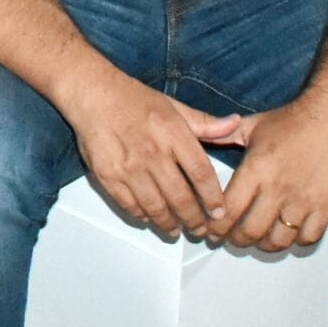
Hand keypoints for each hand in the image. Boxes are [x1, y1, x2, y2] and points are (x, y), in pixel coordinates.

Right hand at [71, 79, 228, 238]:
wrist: (92, 95)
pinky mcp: (108, 176)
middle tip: (200, 230)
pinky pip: (129, 205)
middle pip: (180, 197)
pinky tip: (148, 218)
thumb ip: (205, 122)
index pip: (201, 174)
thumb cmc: (133, 99)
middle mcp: (153, 152)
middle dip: (193, 219)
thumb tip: (235, 124)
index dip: (213, 198)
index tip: (220, 212)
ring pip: (155, 207)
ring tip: (176, 230)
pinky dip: (142, 216)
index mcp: (173, 133)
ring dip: (168, 224)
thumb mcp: (173, 106)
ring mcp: (129, 167)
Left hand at [192, 100, 327, 251]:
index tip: (211, 230)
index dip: (216, 227)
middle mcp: (278, 188)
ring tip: (258, 239)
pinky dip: (296, 241)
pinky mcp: (326, 205)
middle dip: (236, 240)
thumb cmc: (291, 122)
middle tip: (232, 238)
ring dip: (264, 245)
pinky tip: (287, 233)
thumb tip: (198, 136)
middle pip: (251, 231)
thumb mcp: (251, 126)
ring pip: (279, 240)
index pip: (228, 210)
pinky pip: (308, 237)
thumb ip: (222, 135)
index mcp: (256, 169)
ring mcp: (303, 199)